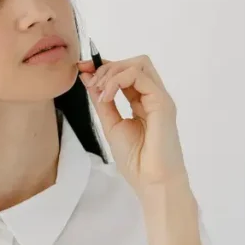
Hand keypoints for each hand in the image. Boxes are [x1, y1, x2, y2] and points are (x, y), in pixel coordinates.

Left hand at [77, 54, 188, 196]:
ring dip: (113, 72)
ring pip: (138, 64)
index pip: (126, 73)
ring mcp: (160, 98)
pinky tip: (106, 97)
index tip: (82, 68)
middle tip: (90, 82)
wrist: (151, 181)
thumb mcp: (111, 124)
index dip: (104, 66)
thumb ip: (101, 101)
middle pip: (134, 63)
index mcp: (143, 102)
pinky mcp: (162, 102)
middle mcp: (153, 96)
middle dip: (108, 67)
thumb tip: (87, 77)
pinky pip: (139, 76)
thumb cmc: (136, 160)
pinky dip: (118, 81)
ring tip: (99, 90)